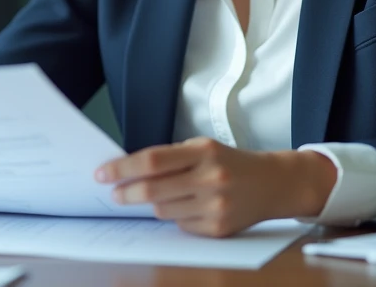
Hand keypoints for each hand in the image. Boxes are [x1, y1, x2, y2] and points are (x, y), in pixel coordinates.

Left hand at [94, 137, 335, 237]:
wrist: (272, 183)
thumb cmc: (232, 162)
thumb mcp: (204, 147)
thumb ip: (171, 157)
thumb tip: (130, 170)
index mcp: (204, 152)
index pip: (152, 161)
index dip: (122, 168)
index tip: (103, 173)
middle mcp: (210, 179)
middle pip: (152, 190)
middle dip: (126, 192)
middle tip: (114, 193)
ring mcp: (215, 206)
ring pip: (162, 211)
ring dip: (151, 205)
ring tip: (153, 197)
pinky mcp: (218, 229)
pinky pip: (180, 226)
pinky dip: (175, 217)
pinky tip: (185, 207)